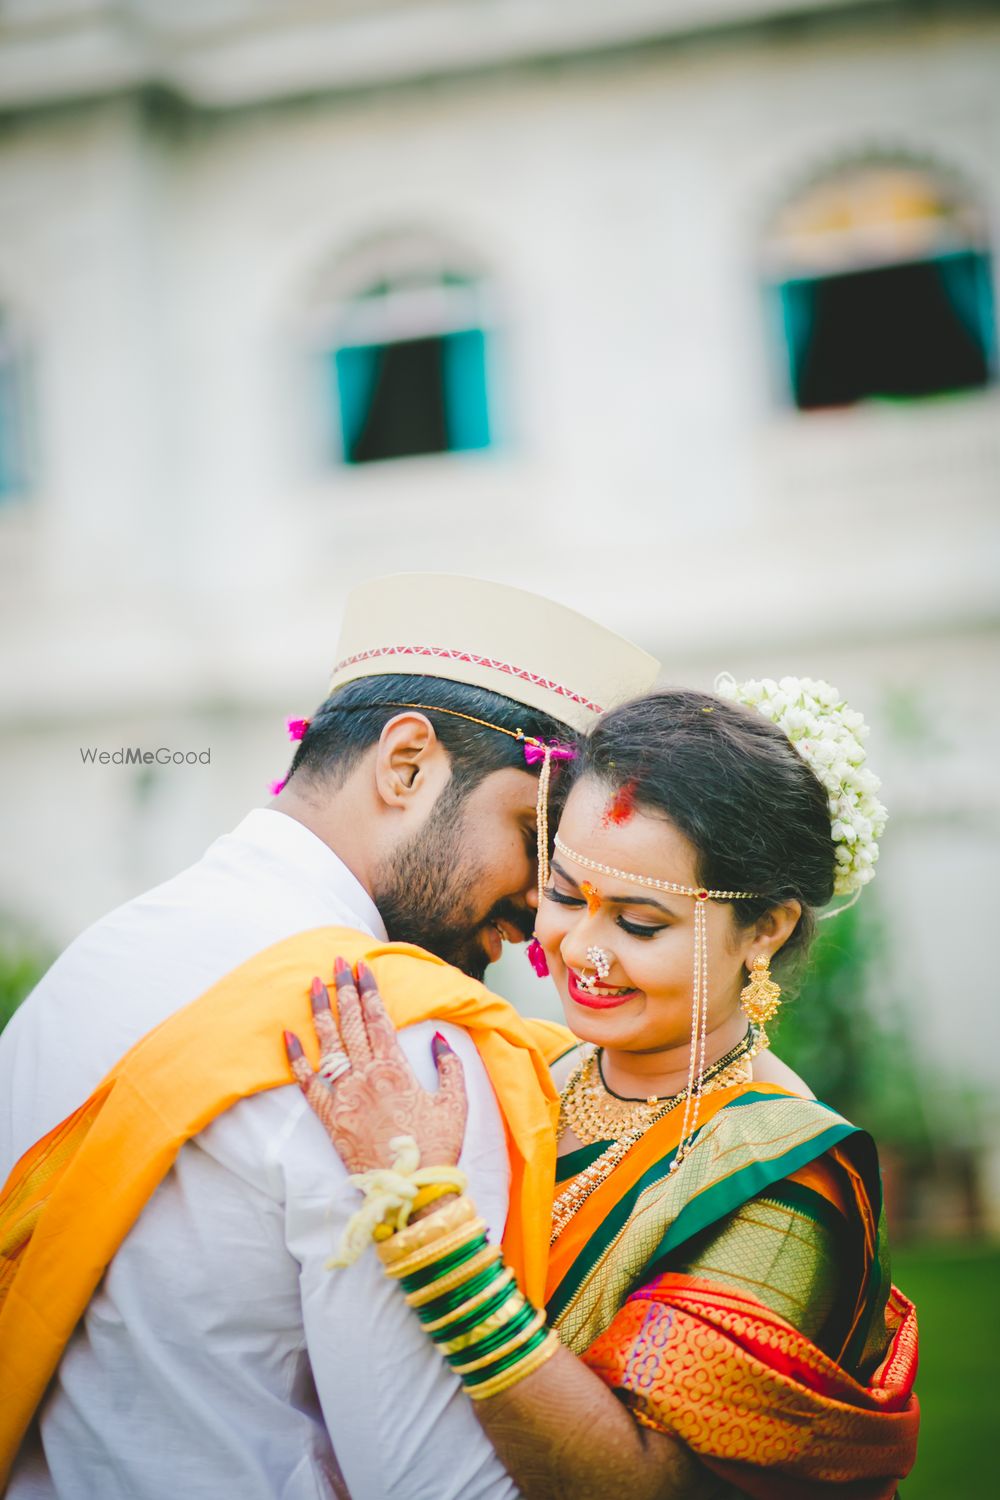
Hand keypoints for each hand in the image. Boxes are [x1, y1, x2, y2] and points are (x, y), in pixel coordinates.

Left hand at [284, 956, 467, 1174]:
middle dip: (345, 989)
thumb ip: (449, 1067)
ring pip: (328, 1045)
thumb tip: (438, 1038)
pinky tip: (287, 1035)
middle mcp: (368, 1077)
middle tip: (338, 962)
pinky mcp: (330, 1118)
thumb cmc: (436, 1149)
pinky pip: (307, 1083)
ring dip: (320, 1012)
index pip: (379, 1019)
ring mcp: (345, 1096)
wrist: (410, 1191)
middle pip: (352, 1023)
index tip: (363, 967)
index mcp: (397, 1070)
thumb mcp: (455, 1105)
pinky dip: (295, 1059)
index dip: (369, 990)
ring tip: (313, 985)